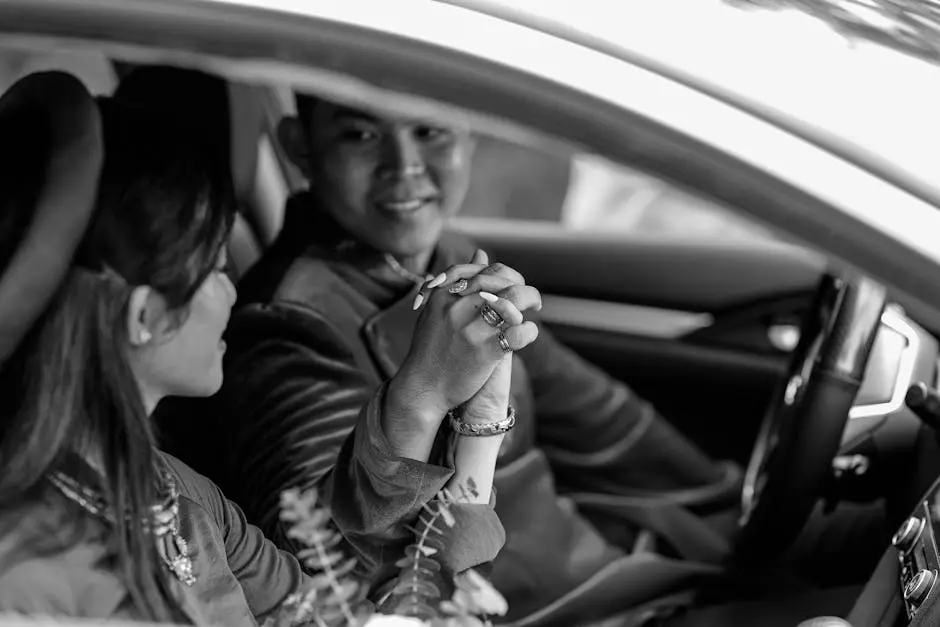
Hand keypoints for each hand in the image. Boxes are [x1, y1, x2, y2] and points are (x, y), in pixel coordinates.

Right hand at [389, 252, 539, 423]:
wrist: (422, 388)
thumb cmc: (430, 349)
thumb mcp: (438, 309)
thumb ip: (458, 281)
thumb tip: (480, 253)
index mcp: (444, 294)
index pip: (485, 269)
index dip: (506, 274)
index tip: (514, 284)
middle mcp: (457, 308)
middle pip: (502, 282)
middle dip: (523, 286)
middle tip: (533, 298)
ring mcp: (471, 330)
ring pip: (514, 303)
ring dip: (531, 301)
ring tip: (536, 309)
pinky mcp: (484, 352)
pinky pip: (519, 333)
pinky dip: (530, 331)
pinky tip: (528, 334)